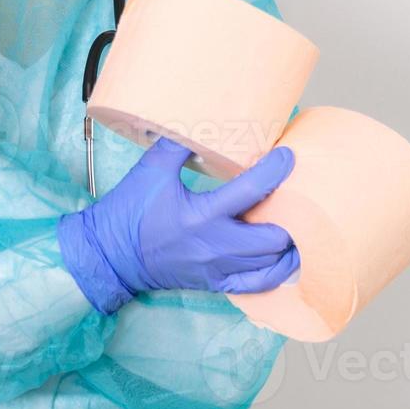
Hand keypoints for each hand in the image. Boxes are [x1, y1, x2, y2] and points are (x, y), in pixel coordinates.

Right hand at [57, 138, 298, 313]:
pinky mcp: (215, 282)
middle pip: (273, 237)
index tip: (287, 156)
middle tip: (297, 194)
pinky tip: (283, 256)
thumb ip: (178, 145)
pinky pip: (258, 285)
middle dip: (293, 215)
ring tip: (299, 224)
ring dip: (290, 245)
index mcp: (199, 216)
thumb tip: (203, 123)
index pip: (251, 192)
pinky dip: (276, 271)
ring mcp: (217, 269)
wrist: (109, 256)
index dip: (275, 171)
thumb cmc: (127, 213)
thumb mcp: (151, 170)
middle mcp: (214, 247)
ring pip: (272, 265)